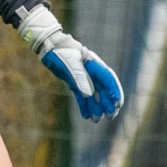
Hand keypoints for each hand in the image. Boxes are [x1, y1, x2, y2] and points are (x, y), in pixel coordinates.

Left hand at [17, 5, 123, 120]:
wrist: (49, 46)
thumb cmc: (61, 52)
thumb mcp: (70, 64)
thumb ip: (80, 78)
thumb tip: (89, 95)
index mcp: (94, 64)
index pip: (108, 79)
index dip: (114, 91)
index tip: (117, 104)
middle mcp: (91, 71)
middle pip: (103, 89)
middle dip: (108, 103)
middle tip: (111, 117)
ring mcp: (83, 77)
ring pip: (93, 95)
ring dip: (96, 107)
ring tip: (96, 120)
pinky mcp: (74, 81)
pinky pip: (81, 95)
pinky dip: (84, 105)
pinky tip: (86, 116)